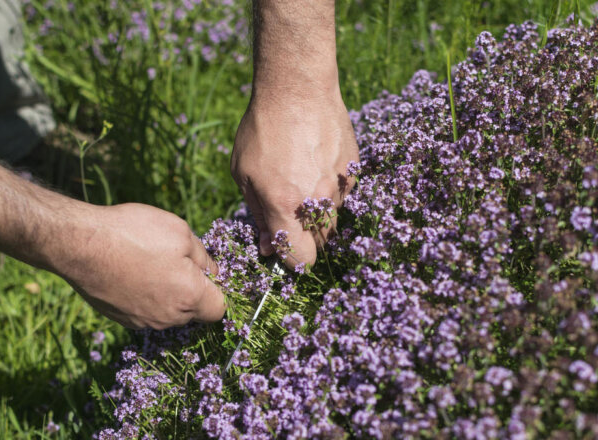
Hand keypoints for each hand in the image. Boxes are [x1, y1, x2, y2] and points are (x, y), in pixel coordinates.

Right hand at [54, 203, 225, 329]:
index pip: (220, 307)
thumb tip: (212, 271)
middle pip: (194, 311)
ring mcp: (143, 322)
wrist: (80, 245)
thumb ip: (203, 257)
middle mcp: (169, 317)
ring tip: (149, 263)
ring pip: (168, 312)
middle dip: (192, 290)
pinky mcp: (122, 319)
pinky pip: (144, 311)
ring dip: (167, 293)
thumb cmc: (134, 234)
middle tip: (175, 261)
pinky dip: (144, 296)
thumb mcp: (180, 232)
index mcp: (190, 297)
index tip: (207, 271)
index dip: (218, 289)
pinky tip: (131, 272)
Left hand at [231, 87, 358, 267]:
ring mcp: (340, 186)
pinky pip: (344, 197)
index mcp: (285, 206)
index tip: (286, 252)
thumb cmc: (262, 129)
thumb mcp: (243, 173)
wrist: (298, 88)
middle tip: (290, 217)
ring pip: (334, 222)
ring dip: (319, 217)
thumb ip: (259, 215)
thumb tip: (268, 247)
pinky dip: (331, 194)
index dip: (293, 262)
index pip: (301, 260)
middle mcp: (317, 201)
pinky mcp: (354, 172)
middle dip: (306, 240)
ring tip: (302, 186)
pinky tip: (317, 170)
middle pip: (321, 245)